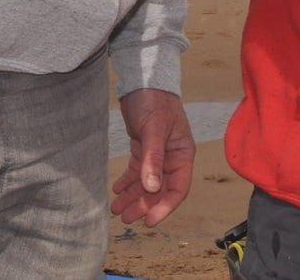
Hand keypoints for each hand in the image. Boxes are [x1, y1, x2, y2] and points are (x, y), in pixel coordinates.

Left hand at [109, 88, 195, 226]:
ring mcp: (158, 153)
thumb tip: (152, 187)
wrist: (143, 79)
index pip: (178, 188)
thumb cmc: (154, 99)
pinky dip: (127, 182)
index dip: (164, 207)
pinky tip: (117, 190)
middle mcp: (172, 156)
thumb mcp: (154, 129)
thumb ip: (153, 158)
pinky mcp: (143, 147)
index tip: (148, 221)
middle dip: (143, 205)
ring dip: (133, 197)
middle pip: (160, 190)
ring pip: (147, 183)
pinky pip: (137, 171)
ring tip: (117, 209)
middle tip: (126, 218)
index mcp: (182, 153)